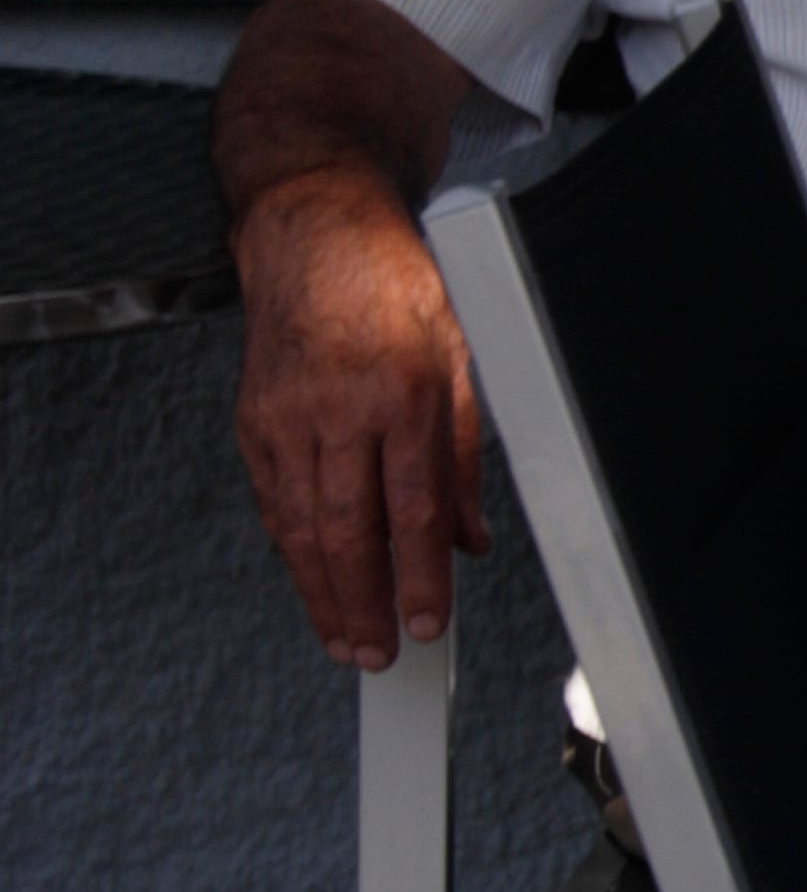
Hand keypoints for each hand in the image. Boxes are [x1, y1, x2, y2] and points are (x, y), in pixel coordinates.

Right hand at [231, 165, 485, 670]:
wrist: (314, 233)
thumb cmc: (398, 288)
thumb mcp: (460, 357)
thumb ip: (464, 455)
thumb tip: (469, 540)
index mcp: (400, 392)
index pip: (413, 509)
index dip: (420, 577)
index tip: (430, 626)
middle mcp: (336, 409)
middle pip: (346, 530)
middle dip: (363, 604)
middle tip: (379, 657)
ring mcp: (284, 417)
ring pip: (301, 527)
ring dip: (322, 593)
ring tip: (347, 640)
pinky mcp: (253, 422)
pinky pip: (275, 502)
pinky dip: (295, 551)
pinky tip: (314, 585)